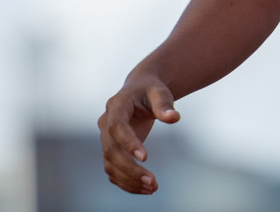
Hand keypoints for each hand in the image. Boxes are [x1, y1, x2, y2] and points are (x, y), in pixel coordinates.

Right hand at [98, 74, 180, 194]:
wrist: (140, 91)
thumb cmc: (150, 90)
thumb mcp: (159, 92)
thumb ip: (165, 104)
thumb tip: (173, 117)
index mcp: (116, 105)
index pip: (117, 127)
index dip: (128, 143)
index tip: (145, 158)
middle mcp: (106, 123)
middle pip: (111, 150)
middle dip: (130, 169)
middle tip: (152, 182)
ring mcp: (106, 138)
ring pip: (110, 164)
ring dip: (129, 179)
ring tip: (152, 188)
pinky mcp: (111, 150)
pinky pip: (113, 170)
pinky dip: (126, 182)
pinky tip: (144, 188)